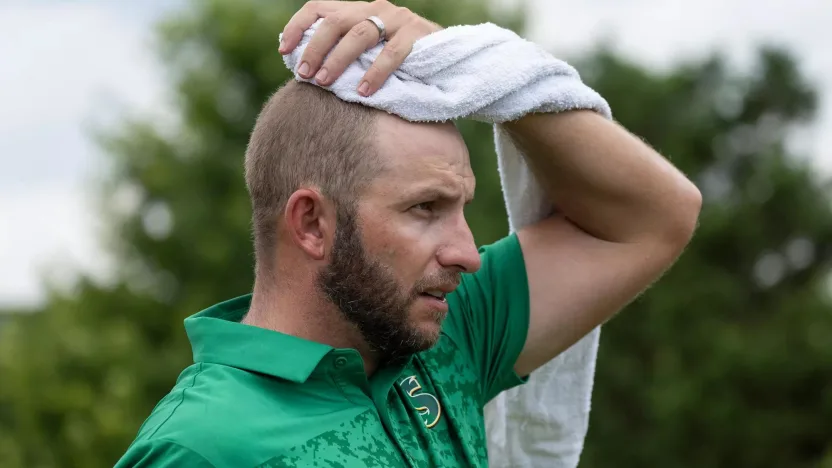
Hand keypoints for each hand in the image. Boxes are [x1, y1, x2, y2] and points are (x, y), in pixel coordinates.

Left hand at [279, 0, 441, 95]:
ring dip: (339, 59)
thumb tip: (305, 72)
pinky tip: (364, 92)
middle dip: (315, 48)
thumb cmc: (400, 65)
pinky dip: (376, 72)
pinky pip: (392, 52)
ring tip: (326, 84)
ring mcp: (398, 18)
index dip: (298, 27)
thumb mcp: (368, 54)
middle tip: (305, 75)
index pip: (318, 7)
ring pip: (360, 33)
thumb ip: (343, 54)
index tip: (284, 51)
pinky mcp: (418, 33)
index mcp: (358, 10)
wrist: (449, 62)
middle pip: (335, 21)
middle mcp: (375, 8)